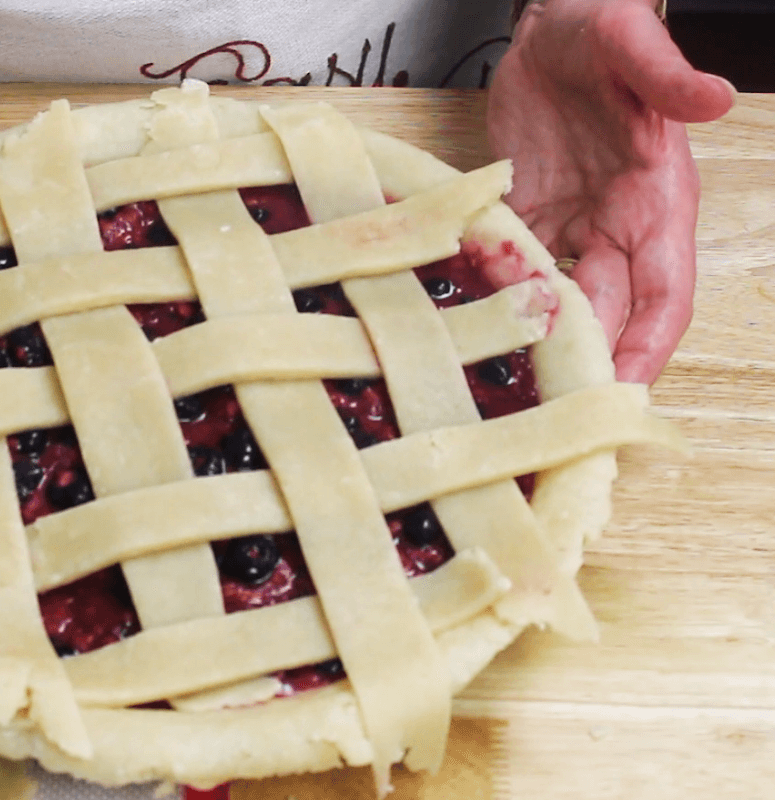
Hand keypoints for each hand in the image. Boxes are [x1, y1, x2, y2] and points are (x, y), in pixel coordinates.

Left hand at [488, 0, 732, 382]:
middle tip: (543, 416)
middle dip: (580, 367)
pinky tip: (460, 331)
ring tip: (495, 391)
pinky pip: (507, 274)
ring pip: (553, 306)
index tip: (623, 392)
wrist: (550, 29)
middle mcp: (615, 229)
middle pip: (604, 317)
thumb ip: (665, 76)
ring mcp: (568, 230)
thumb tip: (715, 97)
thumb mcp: (631, 45)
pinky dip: (489, 302)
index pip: (665, 295)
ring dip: (530, 345)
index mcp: (656, 205)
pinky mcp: (523, 221)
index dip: (647, 346)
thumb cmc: (600, 33)